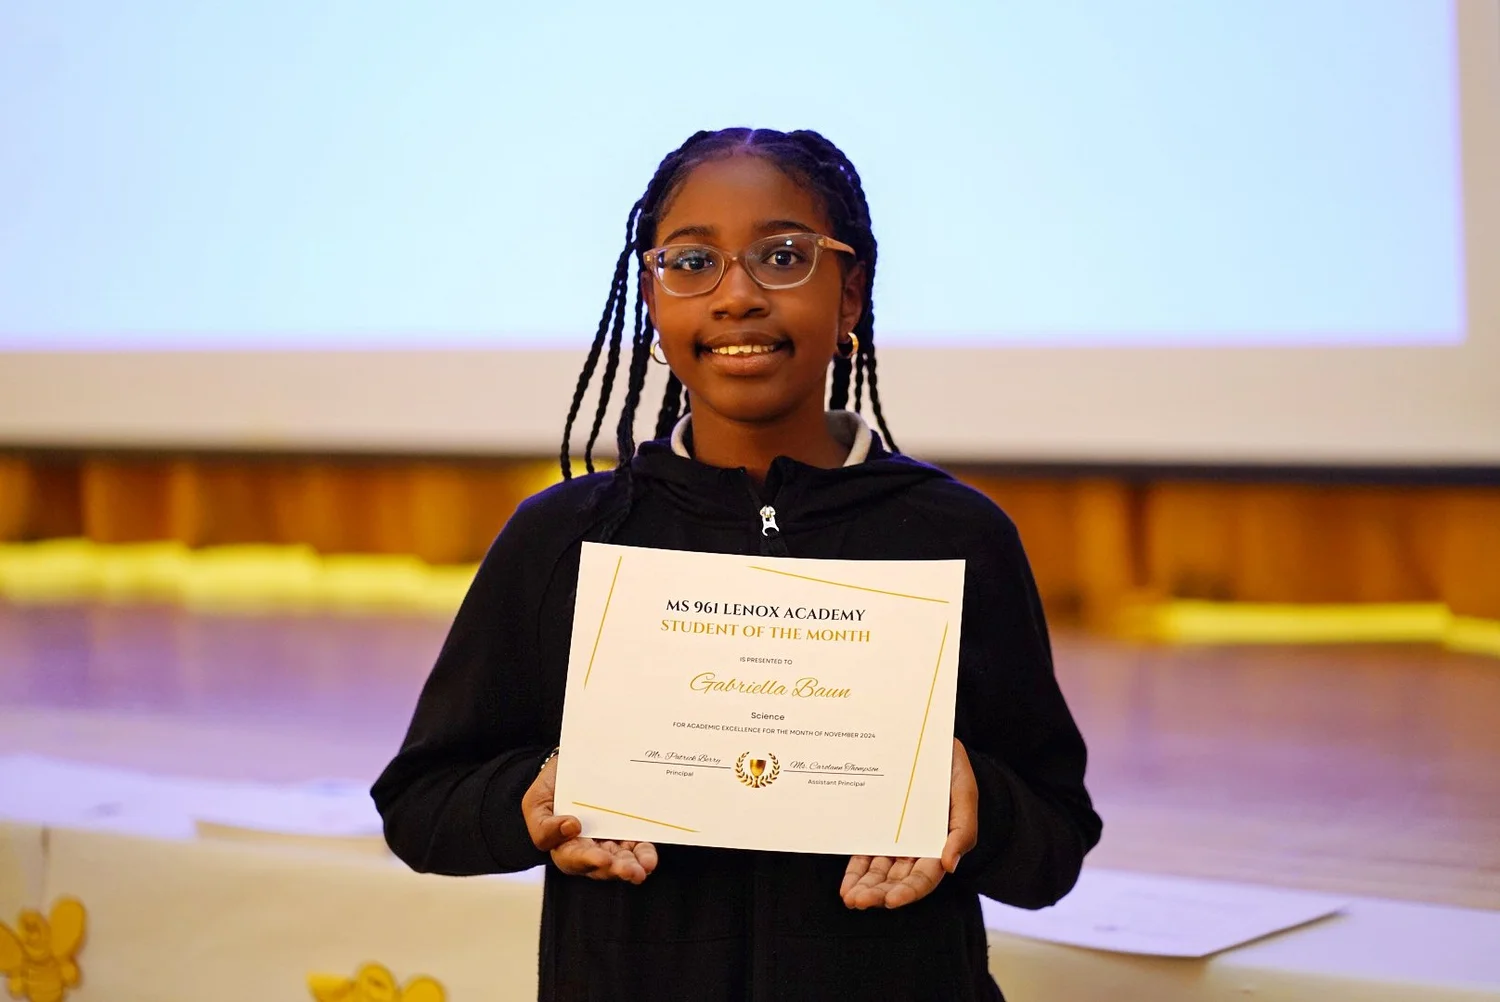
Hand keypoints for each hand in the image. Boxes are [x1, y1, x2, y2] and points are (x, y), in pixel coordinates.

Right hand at [521, 751, 657, 882]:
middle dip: (616, 869)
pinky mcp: (629, 832)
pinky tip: (649, 859)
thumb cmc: (551, 787)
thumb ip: (543, 824)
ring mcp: (611, 841)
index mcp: (564, 846)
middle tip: (630, 870)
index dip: (585, 859)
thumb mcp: (535, 803)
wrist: (573, 765)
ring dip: (634, 866)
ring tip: (644, 867)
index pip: (572, 858)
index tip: (600, 856)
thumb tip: (570, 828)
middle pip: (601, 866)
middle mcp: (589, 848)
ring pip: (622, 860)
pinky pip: (638, 847)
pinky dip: (645, 854)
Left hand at [840, 737, 977, 909]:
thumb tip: (949, 865)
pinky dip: (856, 872)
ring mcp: (895, 841)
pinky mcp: (877, 830)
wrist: (929, 746)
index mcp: (939, 846)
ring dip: (865, 888)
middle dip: (879, 894)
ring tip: (850, 899)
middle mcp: (916, 849)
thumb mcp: (965, 795)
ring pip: (880, 872)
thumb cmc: (952, 771)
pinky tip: (847, 887)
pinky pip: (866, 856)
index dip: (909, 891)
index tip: (891, 901)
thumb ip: (963, 831)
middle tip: (859, 902)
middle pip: (898, 880)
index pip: (925, 877)